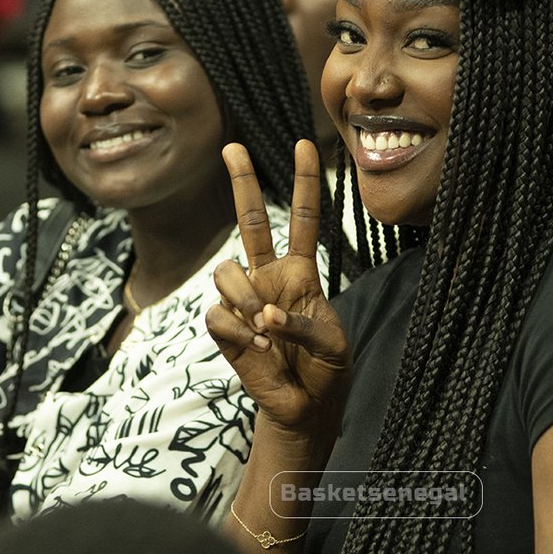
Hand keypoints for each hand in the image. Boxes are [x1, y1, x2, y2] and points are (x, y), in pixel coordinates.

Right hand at [207, 140, 350, 440]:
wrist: (303, 409)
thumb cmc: (324, 371)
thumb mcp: (332, 344)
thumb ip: (303, 324)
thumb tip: (263, 315)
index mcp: (301, 273)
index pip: (304, 220)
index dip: (305, 182)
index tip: (305, 144)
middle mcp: (268, 277)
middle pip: (252, 220)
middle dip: (242, 182)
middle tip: (233, 147)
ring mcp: (243, 300)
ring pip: (226, 271)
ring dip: (245, 298)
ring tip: (266, 332)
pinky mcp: (225, 327)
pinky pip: (220, 315)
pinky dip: (241, 334)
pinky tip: (259, 351)